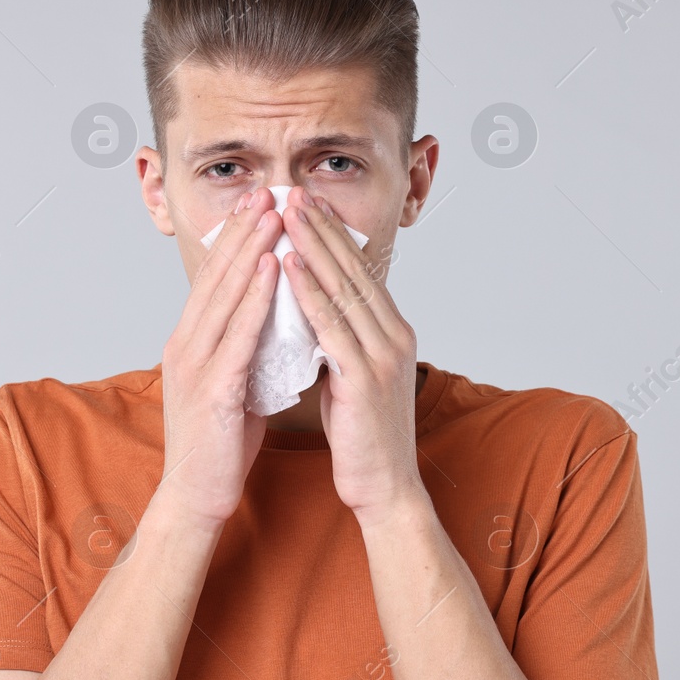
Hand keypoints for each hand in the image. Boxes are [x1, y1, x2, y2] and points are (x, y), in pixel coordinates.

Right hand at [158, 188, 282, 528]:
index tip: (260, 204)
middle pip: (217, 276)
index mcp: (191, 342)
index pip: (216, 280)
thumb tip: (275, 318)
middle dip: (244, 231)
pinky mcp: (213, 389)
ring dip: (251, 251)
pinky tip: (272, 270)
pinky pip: (238, 333)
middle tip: (267, 190)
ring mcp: (196, 365)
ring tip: (273, 213)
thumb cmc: (220, 444)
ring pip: (226, 295)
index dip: (238, 239)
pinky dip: (254, 297)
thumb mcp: (234, 382)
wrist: (197, 497)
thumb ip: (246, 348)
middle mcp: (186, 345)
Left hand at [278, 187, 426, 524]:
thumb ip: (339, 342)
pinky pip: (332, 325)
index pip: (359, 272)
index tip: (305, 204)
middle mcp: (394, 335)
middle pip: (354, 269)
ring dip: (312, 247)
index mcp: (392, 332)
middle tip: (293, 190)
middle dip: (321, 228)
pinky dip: (308, 291)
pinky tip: (288, 266)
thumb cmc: (363, 436)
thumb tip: (312, 313)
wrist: (385, 488)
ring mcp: (383, 354)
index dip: (331, 236)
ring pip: (344, 288)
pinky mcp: (366, 377)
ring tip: (285, 213)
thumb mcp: (351, 376)